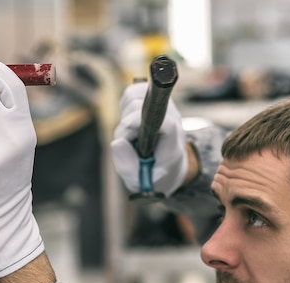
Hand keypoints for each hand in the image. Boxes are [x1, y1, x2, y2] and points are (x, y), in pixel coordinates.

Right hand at [111, 82, 187, 196]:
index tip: (126, 127)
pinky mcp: (156, 102)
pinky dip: (126, 105)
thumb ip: (128, 166)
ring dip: (125, 113)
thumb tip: (117, 142)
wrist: (168, 168)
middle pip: (143, 107)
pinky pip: (134, 93)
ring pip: (136, 96)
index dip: (140, 120)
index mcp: (172, 146)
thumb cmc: (153, 175)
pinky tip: (130, 122)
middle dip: (126, 124)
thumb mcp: (139, 182)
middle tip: (127, 141)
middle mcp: (172, 121)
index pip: (166, 124)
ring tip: (130, 132)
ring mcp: (165, 108)